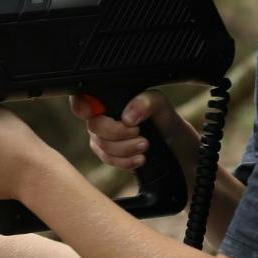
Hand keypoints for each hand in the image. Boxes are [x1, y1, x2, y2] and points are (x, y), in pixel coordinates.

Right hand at [68, 90, 190, 173]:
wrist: (177, 150)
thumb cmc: (166, 123)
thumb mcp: (161, 106)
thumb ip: (146, 102)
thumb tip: (127, 116)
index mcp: (112, 98)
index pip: (84, 96)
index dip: (80, 104)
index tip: (90, 112)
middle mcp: (104, 116)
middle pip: (93, 125)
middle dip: (115, 132)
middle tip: (138, 132)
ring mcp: (104, 137)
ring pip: (100, 144)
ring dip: (124, 148)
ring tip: (145, 145)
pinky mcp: (110, 155)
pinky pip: (107, 160)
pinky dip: (124, 161)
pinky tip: (140, 159)